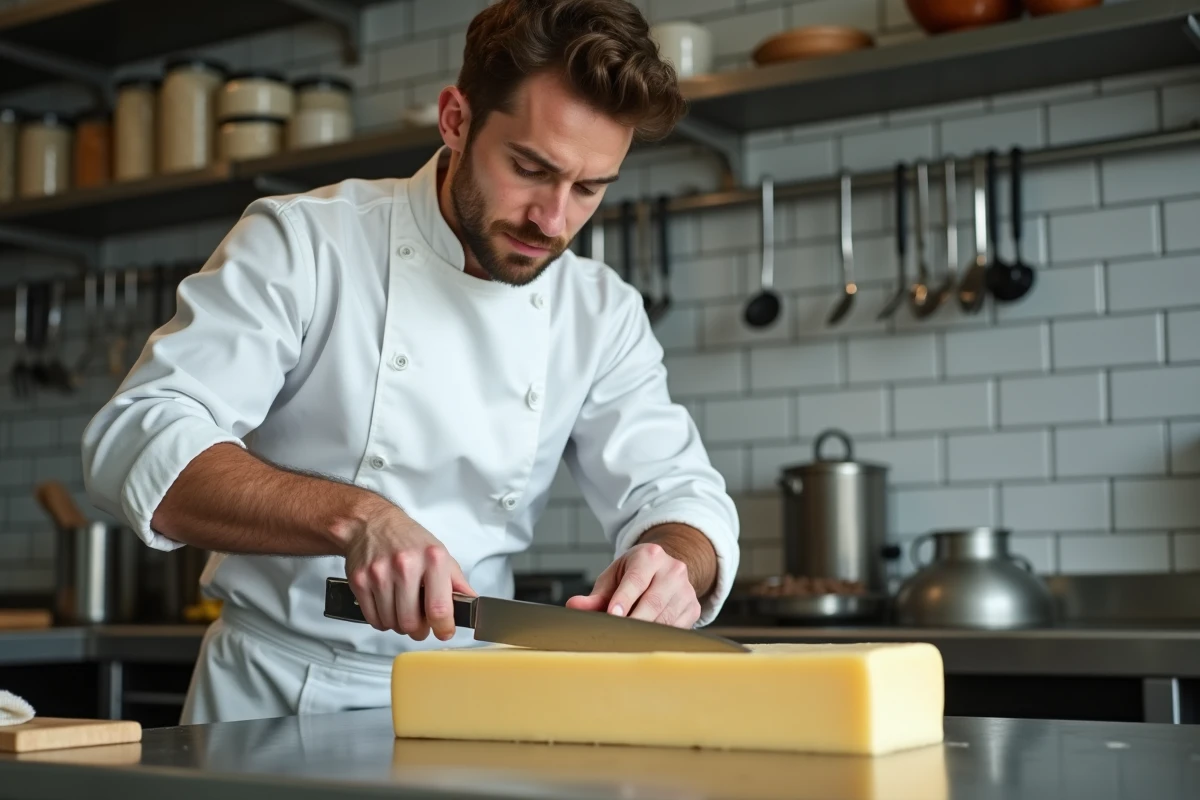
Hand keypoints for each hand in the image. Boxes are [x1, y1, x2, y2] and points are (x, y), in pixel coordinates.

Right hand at [343, 503, 474, 640]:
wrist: (371, 523)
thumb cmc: (408, 539)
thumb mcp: (440, 553)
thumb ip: (457, 582)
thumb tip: (472, 604)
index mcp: (432, 559)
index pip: (439, 608)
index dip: (443, 628)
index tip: (444, 632)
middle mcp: (405, 566)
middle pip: (411, 622)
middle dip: (419, 630)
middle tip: (421, 624)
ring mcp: (380, 574)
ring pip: (391, 623)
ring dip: (399, 625)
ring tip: (403, 611)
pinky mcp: (360, 581)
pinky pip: (373, 619)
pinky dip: (382, 621)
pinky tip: (387, 608)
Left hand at [565, 542, 701, 628]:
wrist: (664, 570)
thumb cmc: (633, 574)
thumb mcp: (613, 578)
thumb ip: (595, 595)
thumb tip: (574, 606)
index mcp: (650, 556)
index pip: (636, 579)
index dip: (624, 599)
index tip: (612, 615)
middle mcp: (672, 570)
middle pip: (652, 601)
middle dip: (633, 621)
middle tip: (615, 635)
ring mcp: (686, 589)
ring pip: (665, 618)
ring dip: (645, 633)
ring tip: (626, 640)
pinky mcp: (693, 608)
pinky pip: (675, 629)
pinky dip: (658, 638)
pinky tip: (645, 640)